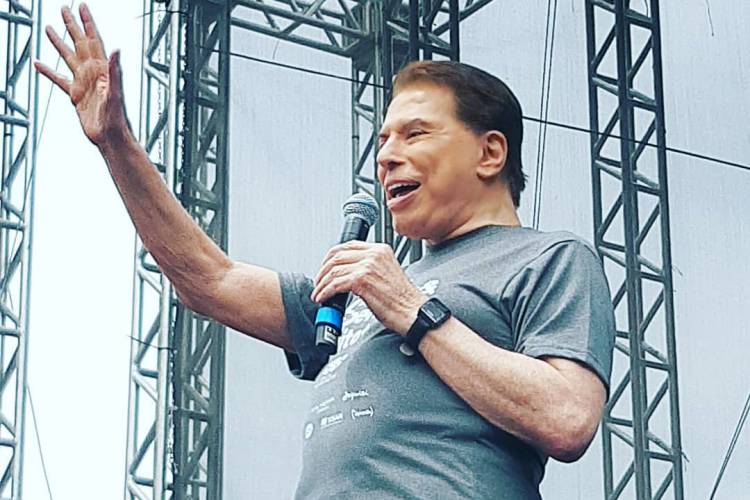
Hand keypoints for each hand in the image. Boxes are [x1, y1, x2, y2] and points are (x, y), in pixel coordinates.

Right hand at [34, 3, 130, 146]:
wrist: (111, 137)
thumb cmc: (117, 118)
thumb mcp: (116, 92)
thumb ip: (116, 71)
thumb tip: (116, 50)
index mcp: (102, 69)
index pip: (94, 40)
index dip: (88, 23)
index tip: (82, 7)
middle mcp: (92, 73)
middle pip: (80, 44)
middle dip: (72, 26)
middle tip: (64, 9)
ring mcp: (83, 83)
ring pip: (68, 58)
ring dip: (59, 43)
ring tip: (49, 28)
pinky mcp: (76, 96)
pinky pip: (59, 80)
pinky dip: (48, 71)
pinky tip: (39, 64)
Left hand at [311, 241, 427, 334]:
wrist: (413, 312)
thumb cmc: (402, 299)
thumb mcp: (386, 273)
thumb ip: (369, 267)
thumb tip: (348, 273)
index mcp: (381, 250)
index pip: (348, 245)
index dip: (331, 256)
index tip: (325, 267)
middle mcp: (374, 254)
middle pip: (337, 255)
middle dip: (323, 270)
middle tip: (319, 282)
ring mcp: (368, 266)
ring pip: (334, 270)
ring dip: (322, 284)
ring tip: (319, 294)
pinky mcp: (362, 280)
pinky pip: (335, 284)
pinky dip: (325, 292)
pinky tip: (323, 298)